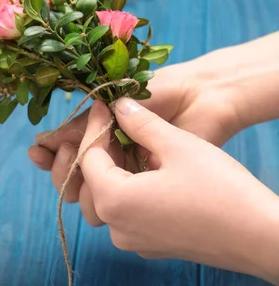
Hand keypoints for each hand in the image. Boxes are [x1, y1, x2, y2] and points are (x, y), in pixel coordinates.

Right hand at [28, 59, 240, 202]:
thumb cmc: (158, 90)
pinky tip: (109, 180)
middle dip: (64, 170)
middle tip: (69, 152)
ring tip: (86, 159)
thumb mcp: (112, 104)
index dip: (50, 158)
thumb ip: (81, 126)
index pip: (66, 155)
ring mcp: (132, 177)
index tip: (38, 152)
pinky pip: (123, 205)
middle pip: (73, 183)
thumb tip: (41, 141)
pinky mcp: (152, 190)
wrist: (203, 95)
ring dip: (84, 184)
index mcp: (101, 137)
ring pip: (93, 201)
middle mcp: (113, 160)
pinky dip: (109, 195)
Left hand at [77, 99, 278, 283]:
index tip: (106, 106)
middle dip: (100, 149)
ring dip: (113, 170)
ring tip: (130, 144)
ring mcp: (133, 241)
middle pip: (93, 181)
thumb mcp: (178, 145)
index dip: (96, 126)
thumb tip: (120, 106)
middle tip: (114, 122)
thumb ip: (141, 123)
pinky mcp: (151, 245)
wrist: (261, 236)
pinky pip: (127, 213)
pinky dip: (129, 189)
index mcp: (116, 202)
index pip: (89, 158)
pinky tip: (148, 170)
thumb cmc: (222, 190)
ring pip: (108, 198)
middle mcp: (117, 227)